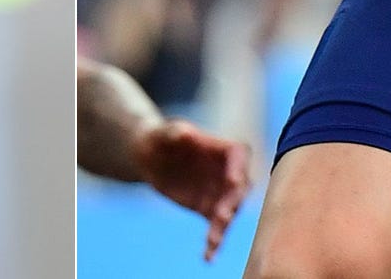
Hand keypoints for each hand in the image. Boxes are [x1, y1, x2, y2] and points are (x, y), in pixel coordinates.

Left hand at [133, 119, 251, 260]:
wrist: (151, 158)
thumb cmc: (160, 138)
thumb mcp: (164, 132)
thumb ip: (175, 132)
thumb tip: (185, 134)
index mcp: (221, 148)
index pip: (238, 155)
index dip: (239, 167)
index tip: (234, 180)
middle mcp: (227, 171)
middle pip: (240, 187)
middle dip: (234, 202)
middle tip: (222, 216)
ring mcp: (220, 193)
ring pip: (230, 212)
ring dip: (223, 227)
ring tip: (213, 240)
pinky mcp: (209, 210)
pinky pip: (216, 228)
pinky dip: (214, 243)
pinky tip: (208, 257)